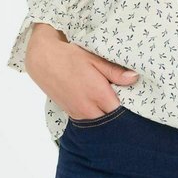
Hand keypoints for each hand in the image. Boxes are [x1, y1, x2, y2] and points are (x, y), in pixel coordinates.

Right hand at [25, 23, 139, 119]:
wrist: (43, 60)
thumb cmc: (70, 57)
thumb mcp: (94, 59)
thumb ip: (115, 72)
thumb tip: (134, 78)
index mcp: (98, 94)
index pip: (121, 111)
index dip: (129, 105)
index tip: (134, 96)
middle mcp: (88, 108)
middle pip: (111, 119)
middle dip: (118, 111)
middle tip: (122, 96)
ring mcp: (78, 113)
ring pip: (100, 121)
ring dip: (106, 113)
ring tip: (108, 98)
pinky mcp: (71, 113)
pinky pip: (89, 119)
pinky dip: (95, 114)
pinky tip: (96, 102)